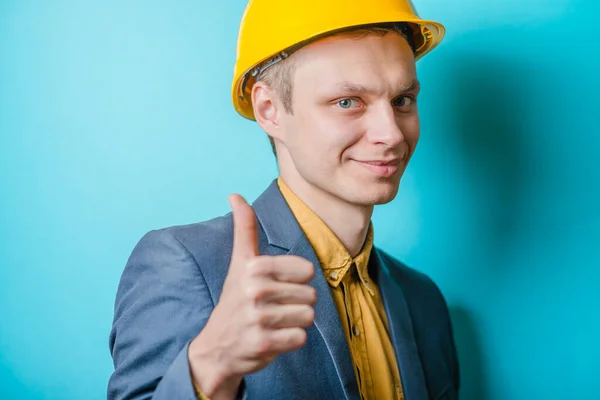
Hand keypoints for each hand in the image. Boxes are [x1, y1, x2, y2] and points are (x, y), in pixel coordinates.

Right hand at [188, 194, 315, 398]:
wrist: (216, 347)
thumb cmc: (235, 300)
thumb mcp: (240, 262)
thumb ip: (244, 228)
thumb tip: (235, 195)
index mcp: (254, 266)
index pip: (307, 270)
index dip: (296, 281)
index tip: (275, 287)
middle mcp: (254, 289)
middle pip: (311, 294)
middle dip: (296, 304)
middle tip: (272, 309)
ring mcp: (258, 317)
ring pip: (309, 316)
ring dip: (295, 323)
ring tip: (273, 323)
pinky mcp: (264, 344)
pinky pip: (301, 337)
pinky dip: (291, 341)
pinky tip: (272, 338)